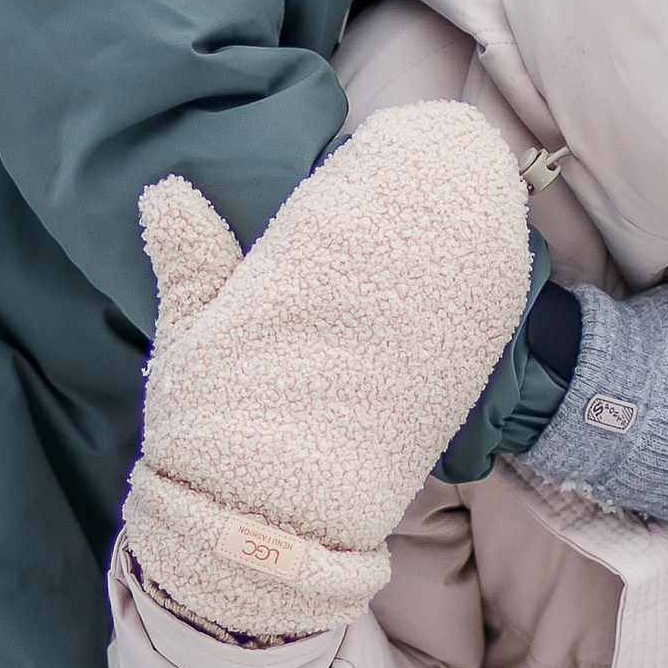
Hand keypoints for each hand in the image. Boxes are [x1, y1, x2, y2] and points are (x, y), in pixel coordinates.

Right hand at [123, 102, 532, 638]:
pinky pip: (486, 313)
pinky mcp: (451, 388)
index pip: (356, 197)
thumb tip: (167, 190)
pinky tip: (500, 246)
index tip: (387, 137)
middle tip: (437, 147)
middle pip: (426, 218)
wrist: (267, 530)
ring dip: (473, 216)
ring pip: (468, 258)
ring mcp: (424, 345)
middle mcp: (374, 301)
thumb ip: (191, 260)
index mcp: (303, 279)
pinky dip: (494, 272)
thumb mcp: (188, 340)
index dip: (383, 158)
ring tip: (476, 179)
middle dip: (435, 179)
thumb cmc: (214, 435)